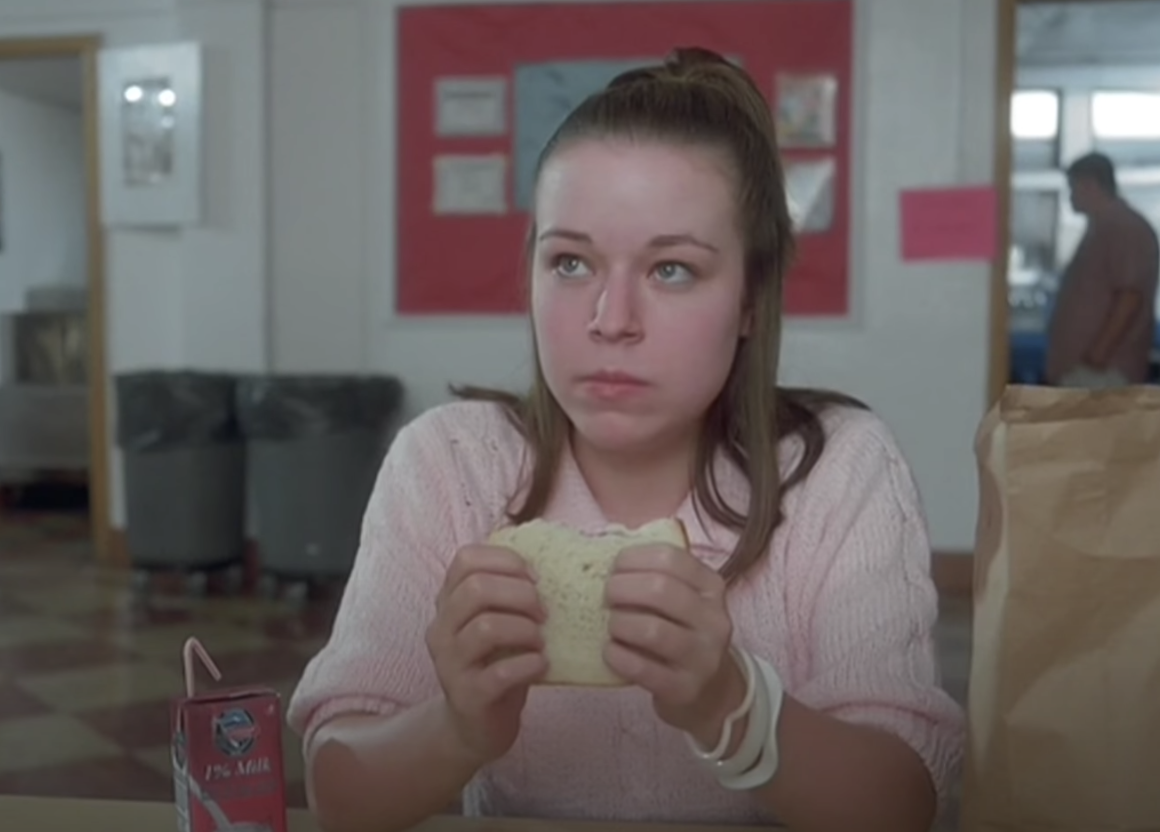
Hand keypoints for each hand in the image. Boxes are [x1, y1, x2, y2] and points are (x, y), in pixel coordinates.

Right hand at [425, 545, 547, 763]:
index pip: (466, 559)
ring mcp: (449, 664)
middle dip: (520, 594)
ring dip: (525, 629)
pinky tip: (541, 665)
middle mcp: (441, 629)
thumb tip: (552, 562)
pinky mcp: (467, 696)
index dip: (506, 560)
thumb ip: (509, 593)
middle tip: (544, 612)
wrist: (476, 726)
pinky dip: (529, 664)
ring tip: (541, 641)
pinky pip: (499, 673)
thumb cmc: (497, 663)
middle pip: (476, 588)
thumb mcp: (498, 621)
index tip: (535, 578)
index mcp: (448, 602)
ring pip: (486, 627)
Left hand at [602, 544, 744, 744]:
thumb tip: (609, 544)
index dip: (634, 558)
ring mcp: (702, 657)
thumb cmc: (683, 633)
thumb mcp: (683, 599)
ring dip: (619, 624)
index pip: (671, 558)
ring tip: (612, 625)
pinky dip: (618, 656)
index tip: (615, 567)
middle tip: (606, 596)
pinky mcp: (685, 688)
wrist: (709, 691)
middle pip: (660, 589)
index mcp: (712, 587)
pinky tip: (610, 652)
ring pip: (652, 630)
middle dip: (621, 588)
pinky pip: (642, 668)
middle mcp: (714, 619)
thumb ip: (656, 573)